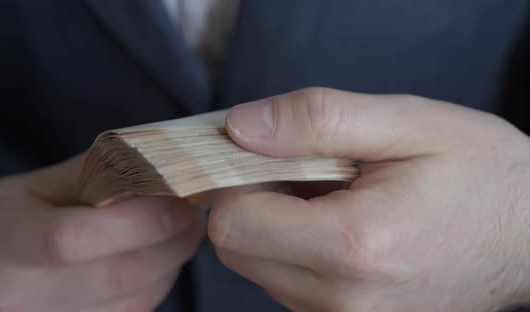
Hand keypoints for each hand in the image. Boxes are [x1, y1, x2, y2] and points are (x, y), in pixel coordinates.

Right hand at [0, 155, 204, 311]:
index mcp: (2, 245)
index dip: (138, 222)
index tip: (180, 202)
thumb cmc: (8, 222)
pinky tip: (161, 257)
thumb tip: (162, 167)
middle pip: (119, 275)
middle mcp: (17, 298)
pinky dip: (158, 283)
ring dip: (172, 261)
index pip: (74, 240)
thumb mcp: (35, 186)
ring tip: (183, 230)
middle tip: (195, 212)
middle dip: (172, 240)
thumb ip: (95, 174)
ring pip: (136, 299)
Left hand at [208, 88, 529, 310]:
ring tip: (334, 198)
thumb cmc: (477, 173)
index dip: (237, 180)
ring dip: (276, 226)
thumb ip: (318, 120)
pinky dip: (295, 249)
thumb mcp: (406, 125)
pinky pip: (287, 283)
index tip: (272, 155)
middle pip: (235, 249)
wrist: (529, 235)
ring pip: (257, 267)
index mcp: (354, 245)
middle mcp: (343, 300)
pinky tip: (339, 225)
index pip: (232, 223)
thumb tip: (239, 127)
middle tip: (306, 171)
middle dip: (252, 202)